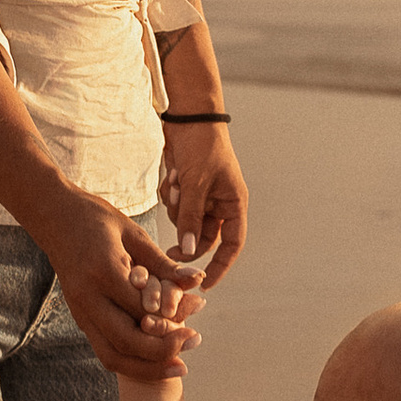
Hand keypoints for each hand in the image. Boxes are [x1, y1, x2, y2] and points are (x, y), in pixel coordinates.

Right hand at [36, 187, 195, 381]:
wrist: (53, 217)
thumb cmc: (97, 220)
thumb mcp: (135, 235)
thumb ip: (164, 264)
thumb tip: (197, 281)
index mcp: (102, 271)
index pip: (142, 308)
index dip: (173, 316)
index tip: (199, 309)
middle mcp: (87, 298)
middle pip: (127, 341)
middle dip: (163, 351)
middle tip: (194, 342)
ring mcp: (80, 312)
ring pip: (113, 357)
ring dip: (148, 368)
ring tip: (178, 365)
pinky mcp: (80, 319)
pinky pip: (105, 352)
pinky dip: (133, 362)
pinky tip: (157, 361)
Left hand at [161, 122, 248, 290]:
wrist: (189, 115)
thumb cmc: (201, 145)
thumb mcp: (195, 183)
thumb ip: (190, 218)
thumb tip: (188, 250)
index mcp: (233, 203)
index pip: (232, 245)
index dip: (221, 266)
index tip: (206, 285)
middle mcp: (220, 204)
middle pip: (204, 237)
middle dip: (187, 239)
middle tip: (167, 251)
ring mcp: (203, 197)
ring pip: (186, 222)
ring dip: (177, 209)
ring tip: (176, 182)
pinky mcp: (187, 190)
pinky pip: (176, 206)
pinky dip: (170, 196)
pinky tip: (172, 176)